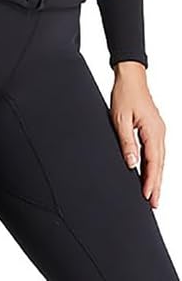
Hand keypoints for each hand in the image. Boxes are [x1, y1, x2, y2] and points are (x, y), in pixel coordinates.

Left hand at [110, 61, 165, 206]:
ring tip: (153, 194)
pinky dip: (154, 164)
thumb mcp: (120, 119)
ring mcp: (158, 130)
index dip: (151, 180)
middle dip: (157, 184)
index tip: (148, 196)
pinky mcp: (154, 128)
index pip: (153, 162)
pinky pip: (156, 151)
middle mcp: (160, 132)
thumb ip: (126, 142)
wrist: (130, 76)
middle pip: (160, 164)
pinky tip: (150, 172)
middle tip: (154, 204)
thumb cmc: (125, 94)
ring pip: (159, 159)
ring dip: (156, 176)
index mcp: (153, 131)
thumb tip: (131, 163)